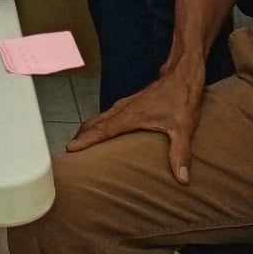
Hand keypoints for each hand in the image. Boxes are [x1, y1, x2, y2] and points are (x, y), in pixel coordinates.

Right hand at [66, 62, 204, 181]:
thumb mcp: (184, 128)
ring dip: (88, 129)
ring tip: (80, 142)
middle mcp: (125, 109)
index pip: (103, 129)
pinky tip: (102, 130)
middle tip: (68, 151)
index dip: (86, 140)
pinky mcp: (133, 103)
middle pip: (95, 123)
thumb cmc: (182, 97)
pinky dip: (99, 123)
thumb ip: (180, 153)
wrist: (183, 73)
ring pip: (101, 117)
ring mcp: (127, 104)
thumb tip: (182, 179)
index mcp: (131, 116)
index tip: (70, 148)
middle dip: (81, 136)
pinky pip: (109, 115)